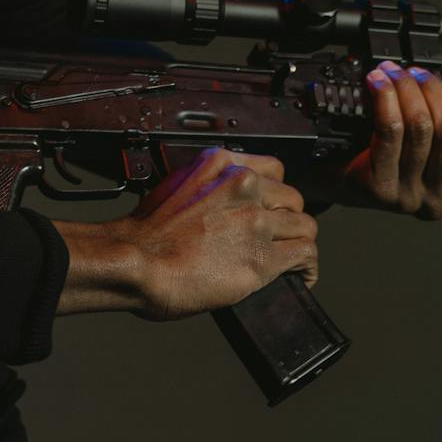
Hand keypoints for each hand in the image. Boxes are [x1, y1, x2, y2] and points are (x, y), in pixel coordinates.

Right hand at [64, 148, 318, 321]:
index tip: (273, 207)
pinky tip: (302, 277)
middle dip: (287, 219)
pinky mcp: (262, 257)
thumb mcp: (179, 186)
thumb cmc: (144, 233)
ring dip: (299, 242)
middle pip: (292, 198)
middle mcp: (244, 185)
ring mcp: (256, 221)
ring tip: (293, 259)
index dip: (276, 193)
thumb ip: (211, 188)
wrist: (134, 260)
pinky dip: (307, 267)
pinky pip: (305, 254)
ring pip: (304, 225)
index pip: (274, 169)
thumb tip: (225, 206)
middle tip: (279, 238)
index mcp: (222, 164)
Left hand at [321, 60, 441, 219]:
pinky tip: (379, 82)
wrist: (335, 183)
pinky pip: (390, 130)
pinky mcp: (379, 187)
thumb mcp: (425, 155)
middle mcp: (436, 200)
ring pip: (420, 127)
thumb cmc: (382, 164)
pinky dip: (386, 97)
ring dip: (407, 88)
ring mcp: (408, 197)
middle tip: (417, 72)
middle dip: (434, 91)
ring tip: (393, 72)